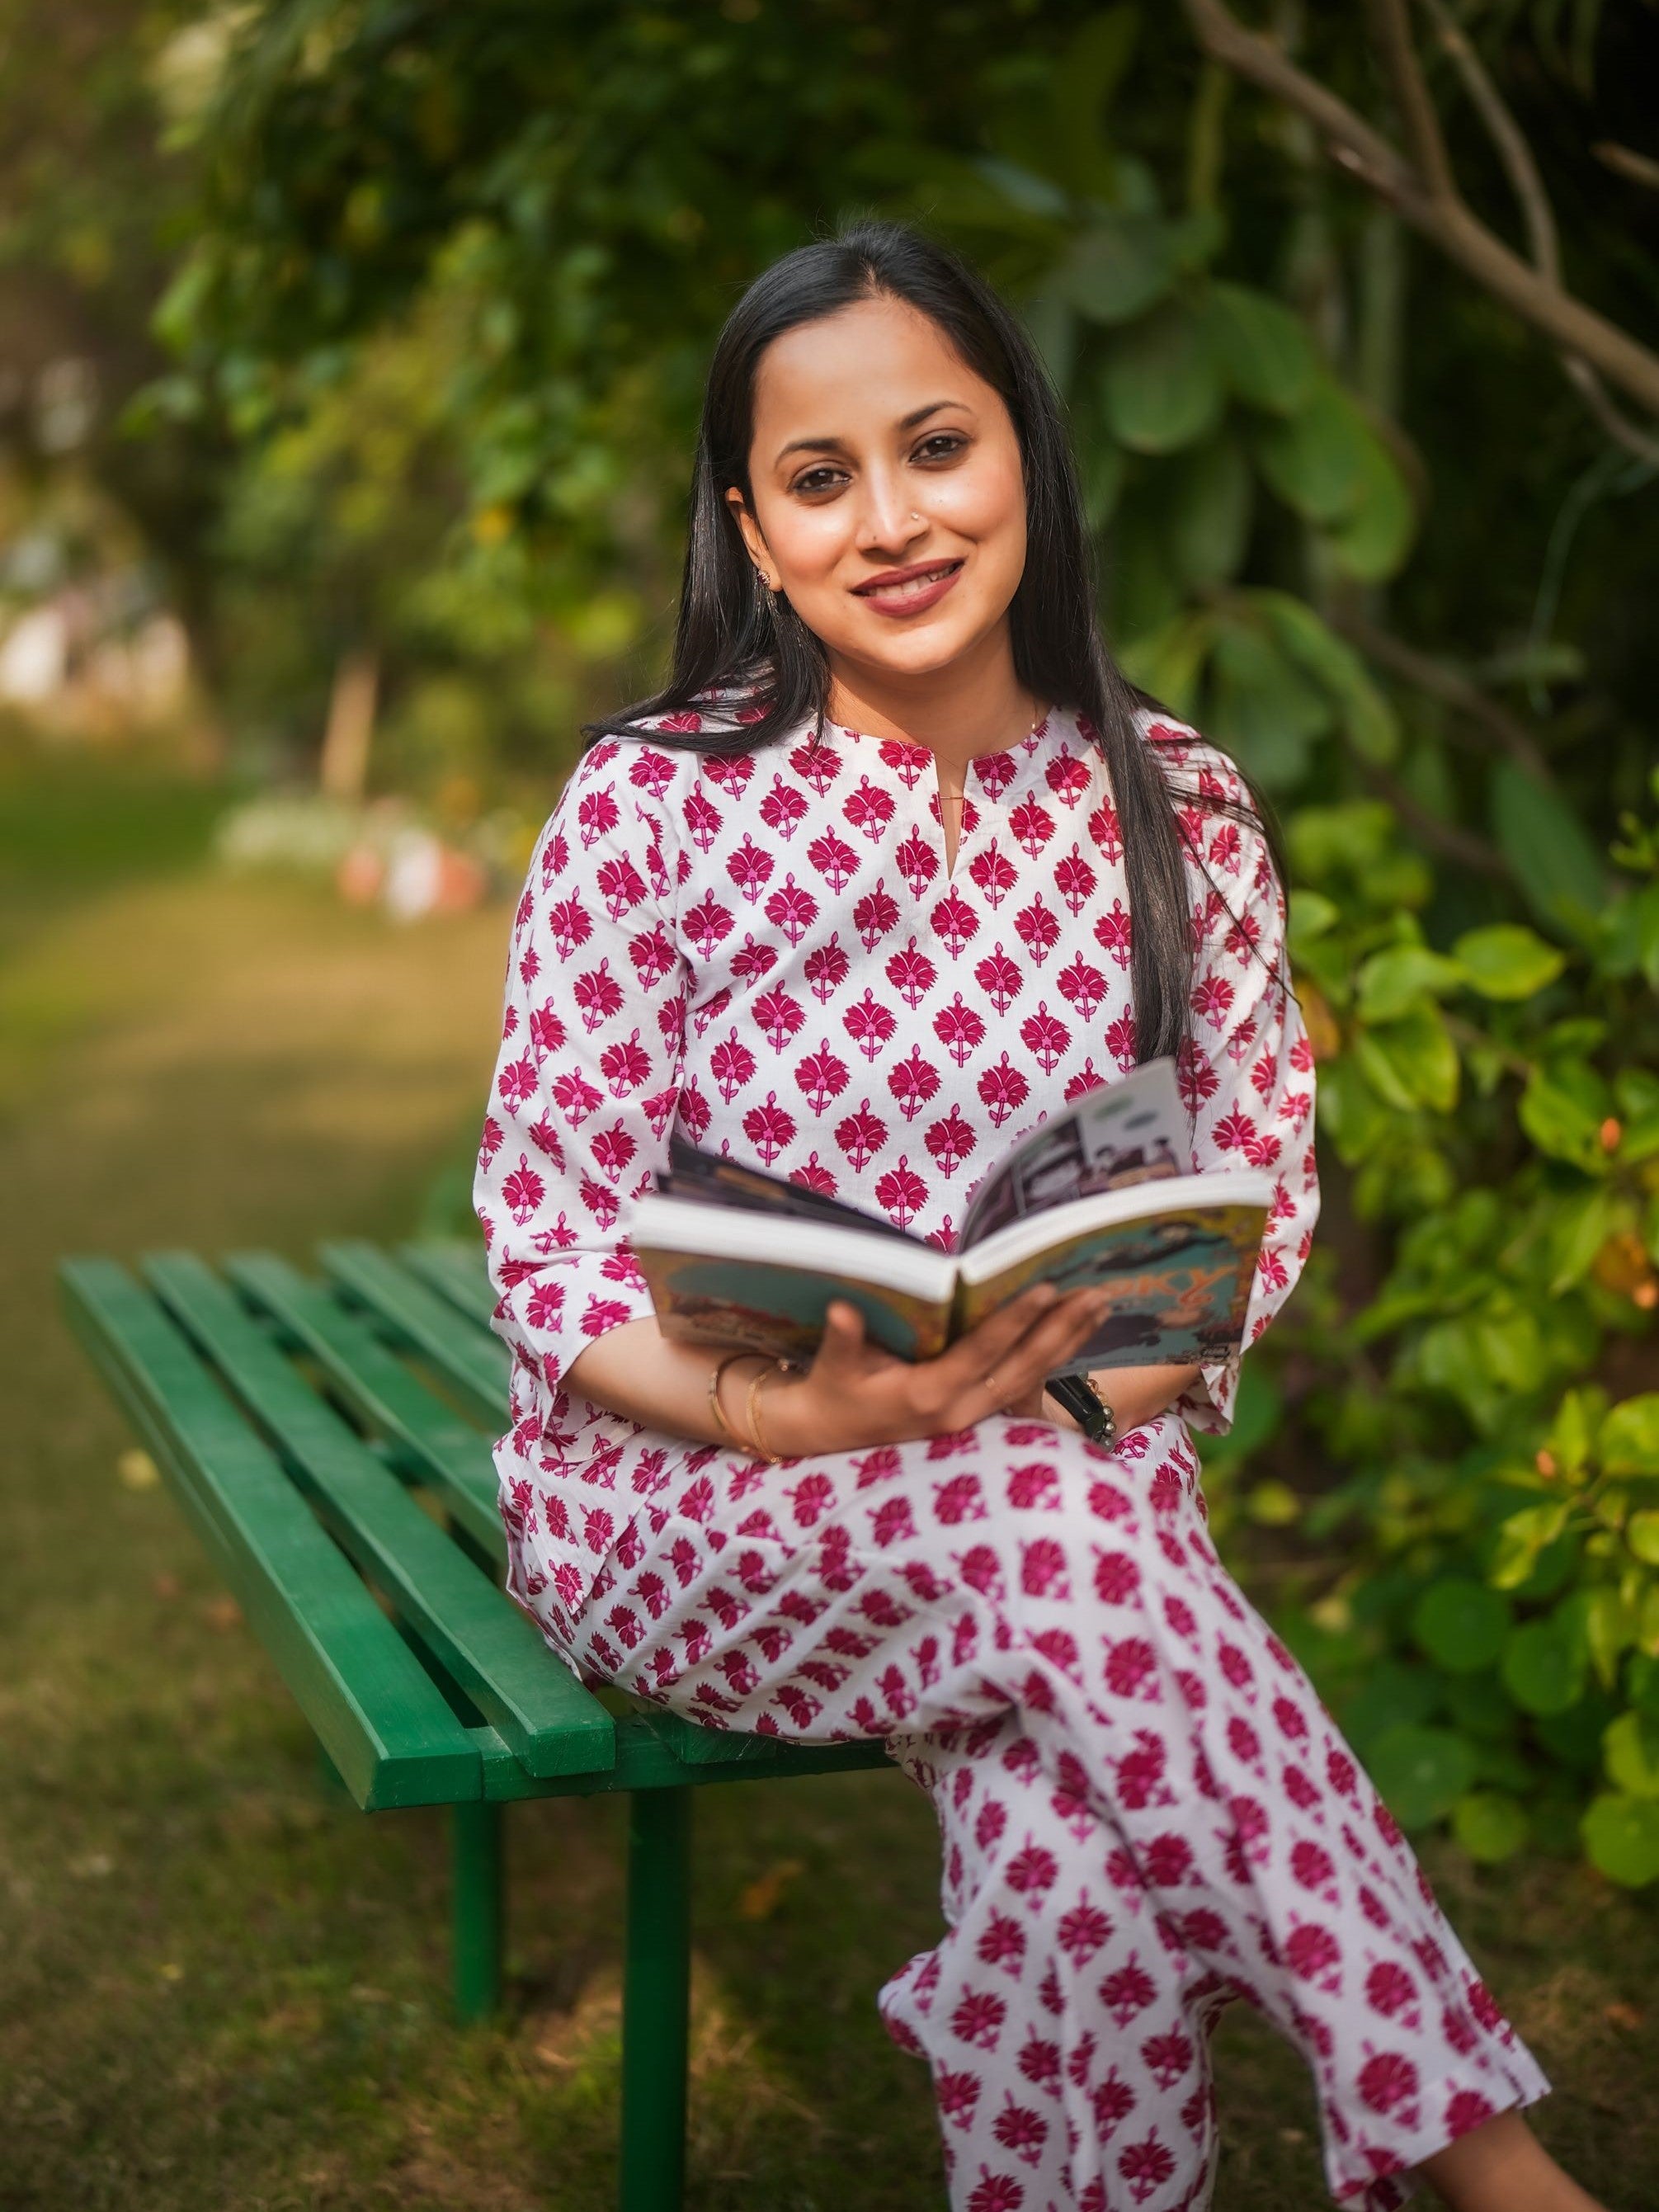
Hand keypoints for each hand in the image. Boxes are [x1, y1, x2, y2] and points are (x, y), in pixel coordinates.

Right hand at [761, 1283, 1112, 1455]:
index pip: (982, 1353)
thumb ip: (842, 1340)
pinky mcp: (978, 1414)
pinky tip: (1075, 1332)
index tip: (1047, 1289)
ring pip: (1032, 1379)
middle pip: (1023, 1368)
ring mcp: (973, 1417)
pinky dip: (1053, 1357)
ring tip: (1100, 1306)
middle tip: (1097, 1294)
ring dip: (1068, 1342)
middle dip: (1062, 1330)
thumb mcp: (832, 1366)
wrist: (829, 1434)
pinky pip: (1025, 1385)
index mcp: (928, 1395)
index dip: (1015, 1321)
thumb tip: (842, 1310)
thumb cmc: (832, 1391)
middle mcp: (960, 1410)